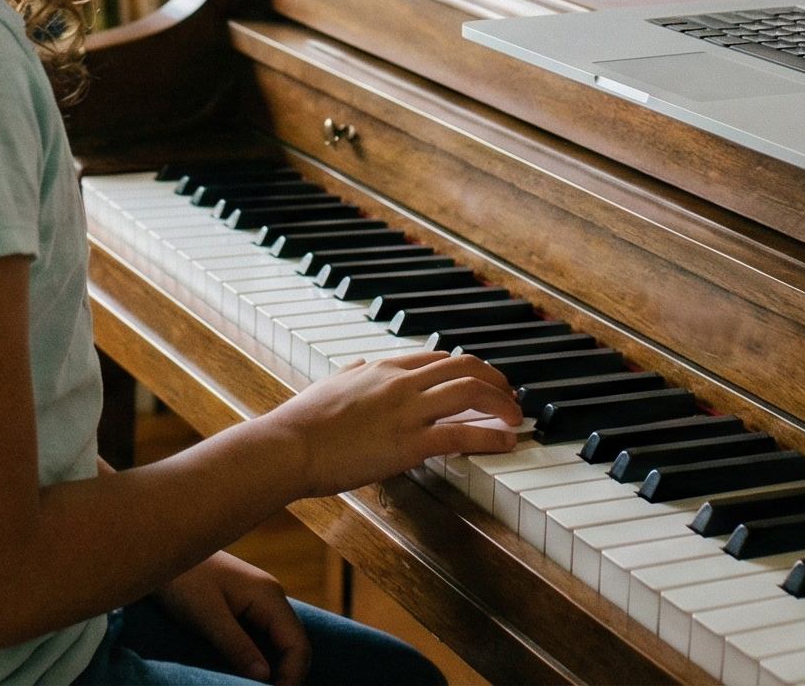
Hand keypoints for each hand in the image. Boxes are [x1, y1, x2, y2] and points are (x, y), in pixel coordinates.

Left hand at [156, 551, 310, 685]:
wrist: (162, 551)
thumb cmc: (182, 579)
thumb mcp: (207, 616)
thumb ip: (237, 645)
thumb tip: (264, 676)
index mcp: (269, 596)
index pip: (297, 644)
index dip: (291, 677)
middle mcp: (271, 597)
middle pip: (294, 644)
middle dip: (286, 675)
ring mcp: (261, 601)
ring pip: (281, 642)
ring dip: (275, 668)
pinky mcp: (247, 605)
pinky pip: (265, 637)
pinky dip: (263, 657)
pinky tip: (250, 673)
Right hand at [253, 352, 517, 498]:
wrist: (290, 446)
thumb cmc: (303, 422)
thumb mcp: (329, 385)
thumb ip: (351, 374)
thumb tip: (359, 366)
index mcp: (384, 369)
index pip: (439, 358)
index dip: (467, 368)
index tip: (482, 380)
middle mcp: (401, 382)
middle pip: (464, 367)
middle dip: (495, 379)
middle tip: (509, 395)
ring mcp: (407, 411)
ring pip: (471, 392)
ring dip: (501, 403)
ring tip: (515, 417)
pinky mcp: (410, 443)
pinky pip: (462, 434)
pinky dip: (491, 436)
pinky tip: (505, 442)